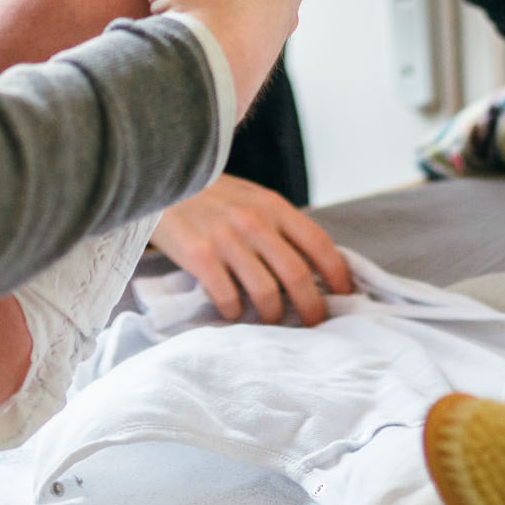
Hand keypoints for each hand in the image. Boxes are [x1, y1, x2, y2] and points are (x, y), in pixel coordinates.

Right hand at [151, 174, 356, 325]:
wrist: (158, 180)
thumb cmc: (210, 197)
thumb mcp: (251, 198)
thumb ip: (279, 226)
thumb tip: (314, 267)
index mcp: (273, 205)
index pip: (318, 242)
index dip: (338, 273)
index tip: (346, 294)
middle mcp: (254, 221)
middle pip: (297, 274)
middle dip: (312, 307)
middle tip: (315, 324)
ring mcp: (226, 239)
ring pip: (266, 293)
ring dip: (274, 316)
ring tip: (272, 321)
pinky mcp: (199, 256)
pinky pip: (228, 298)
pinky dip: (235, 312)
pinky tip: (233, 311)